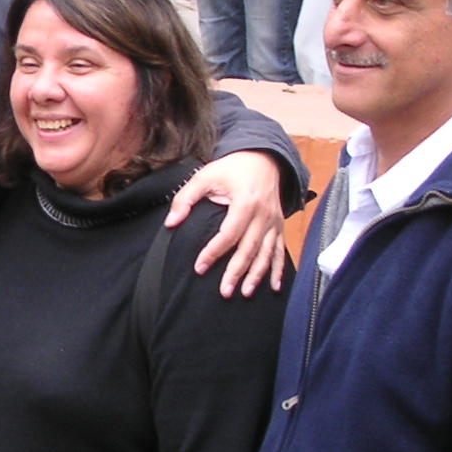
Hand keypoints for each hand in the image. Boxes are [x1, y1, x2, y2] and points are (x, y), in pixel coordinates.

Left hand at [167, 151, 285, 296]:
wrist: (263, 158)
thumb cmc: (232, 169)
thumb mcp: (205, 176)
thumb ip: (185, 198)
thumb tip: (171, 223)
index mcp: (246, 202)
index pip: (229, 234)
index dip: (214, 252)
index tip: (200, 267)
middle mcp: (263, 214)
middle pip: (249, 248)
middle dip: (236, 271)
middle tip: (224, 291)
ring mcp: (274, 221)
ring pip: (266, 253)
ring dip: (256, 275)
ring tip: (244, 293)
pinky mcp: (279, 226)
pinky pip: (280, 250)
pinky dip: (278, 270)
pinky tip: (274, 287)